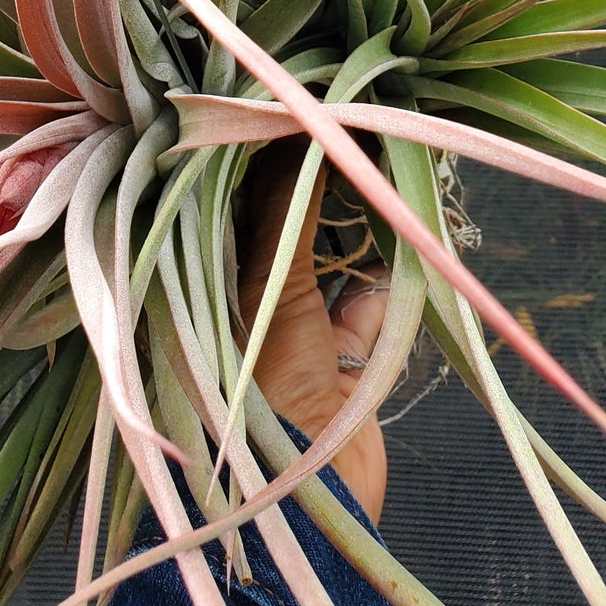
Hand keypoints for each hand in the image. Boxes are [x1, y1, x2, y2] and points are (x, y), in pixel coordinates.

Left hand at [236, 141, 388, 521]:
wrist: (301, 500)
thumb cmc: (260, 387)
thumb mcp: (268, 289)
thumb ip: (287, 210)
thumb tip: (300, 129)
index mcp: (198, 280)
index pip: (226, 197)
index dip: (258, 151)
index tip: (294, 104)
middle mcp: (238, 301)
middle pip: (277, 224)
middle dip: (311, 180)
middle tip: (344, 125)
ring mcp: (289, 336)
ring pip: (324, 263)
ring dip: (354, 224)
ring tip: (381, 165)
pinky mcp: (337, 368)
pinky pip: (364, 311)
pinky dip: (387, 282)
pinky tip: (408, 240)